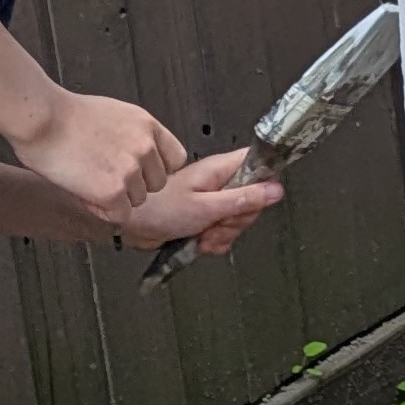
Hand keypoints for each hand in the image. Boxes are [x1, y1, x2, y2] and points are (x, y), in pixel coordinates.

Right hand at [8, 92, 187, 220]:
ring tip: (89, 182)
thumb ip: (134, 136)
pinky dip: (102, 211)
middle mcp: (146, 147)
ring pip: (138, 201)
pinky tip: (85, 195)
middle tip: (105, 178)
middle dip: (135, 186)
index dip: (156, 169)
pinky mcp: (113, 191)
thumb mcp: (114, 114)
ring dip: (116, 199)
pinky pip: (119, 215)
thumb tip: (139, 156)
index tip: (140, 172)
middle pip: (158, 184)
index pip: (176, 159)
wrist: (40, 118)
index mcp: (148, 126)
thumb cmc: (64, 114)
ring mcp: (131, 170)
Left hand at [114, 151, 285, 258]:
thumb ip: (242, 199)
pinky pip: (224, 232)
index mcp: (222, 169)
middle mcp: (220, 182)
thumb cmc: (157, 208)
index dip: (267, 181)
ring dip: (223, 234)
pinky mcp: (205, 217)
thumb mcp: (206, 206)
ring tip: (203, 234)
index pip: (260, 163)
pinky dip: (214, 241)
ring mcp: (213, 200)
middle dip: (237, 220)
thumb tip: (276, 189)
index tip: (256, 201)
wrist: (128, 225)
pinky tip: (199, 241)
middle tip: (218, 224)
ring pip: (238, 219)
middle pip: (253, 200)